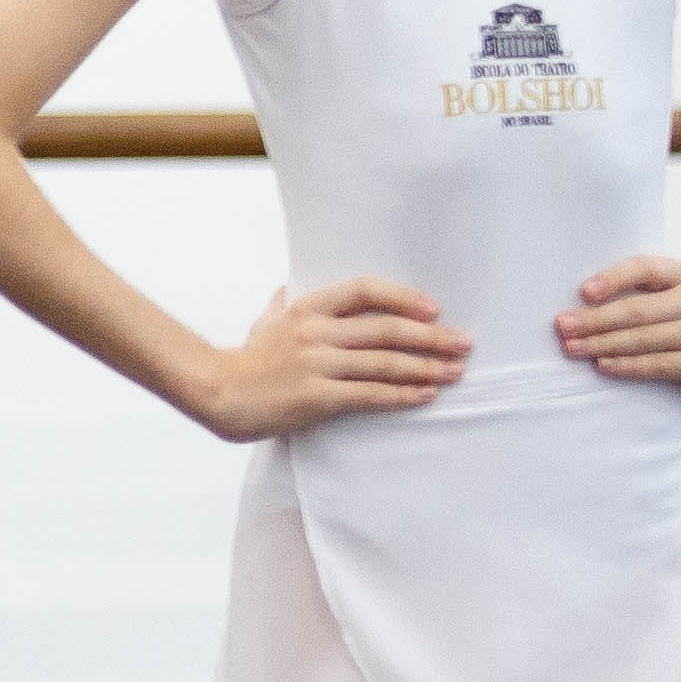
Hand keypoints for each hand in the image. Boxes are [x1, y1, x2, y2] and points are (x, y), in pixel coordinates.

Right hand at [199, 277, 469, 437]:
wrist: (218, 394)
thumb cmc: (245, 359)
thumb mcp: (265, 320)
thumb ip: (285, 302)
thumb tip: (292, 284)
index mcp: (307, 308)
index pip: (364, 290)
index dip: (403, 297)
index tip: (434, 309)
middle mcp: (316, 333)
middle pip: (386, 329)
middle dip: (431, 337)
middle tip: (463, 344)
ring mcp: (316, 365)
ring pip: (384, 363)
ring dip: (426, 367)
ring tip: (455, 371)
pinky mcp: (316, 397)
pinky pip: (369, 395)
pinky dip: (402, 395)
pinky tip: (425, 394)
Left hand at [553, 253, 680, 398]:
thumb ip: (644, 295)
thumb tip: (582, 305)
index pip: (646, 269)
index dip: (614, 279)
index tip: (584, 292)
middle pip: (638, 310)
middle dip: (595, 319)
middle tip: (562, 327)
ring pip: (644, 339)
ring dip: (603, 345)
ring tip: (572, 348)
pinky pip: (659, 364)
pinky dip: (628, 365)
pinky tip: (603, 366)